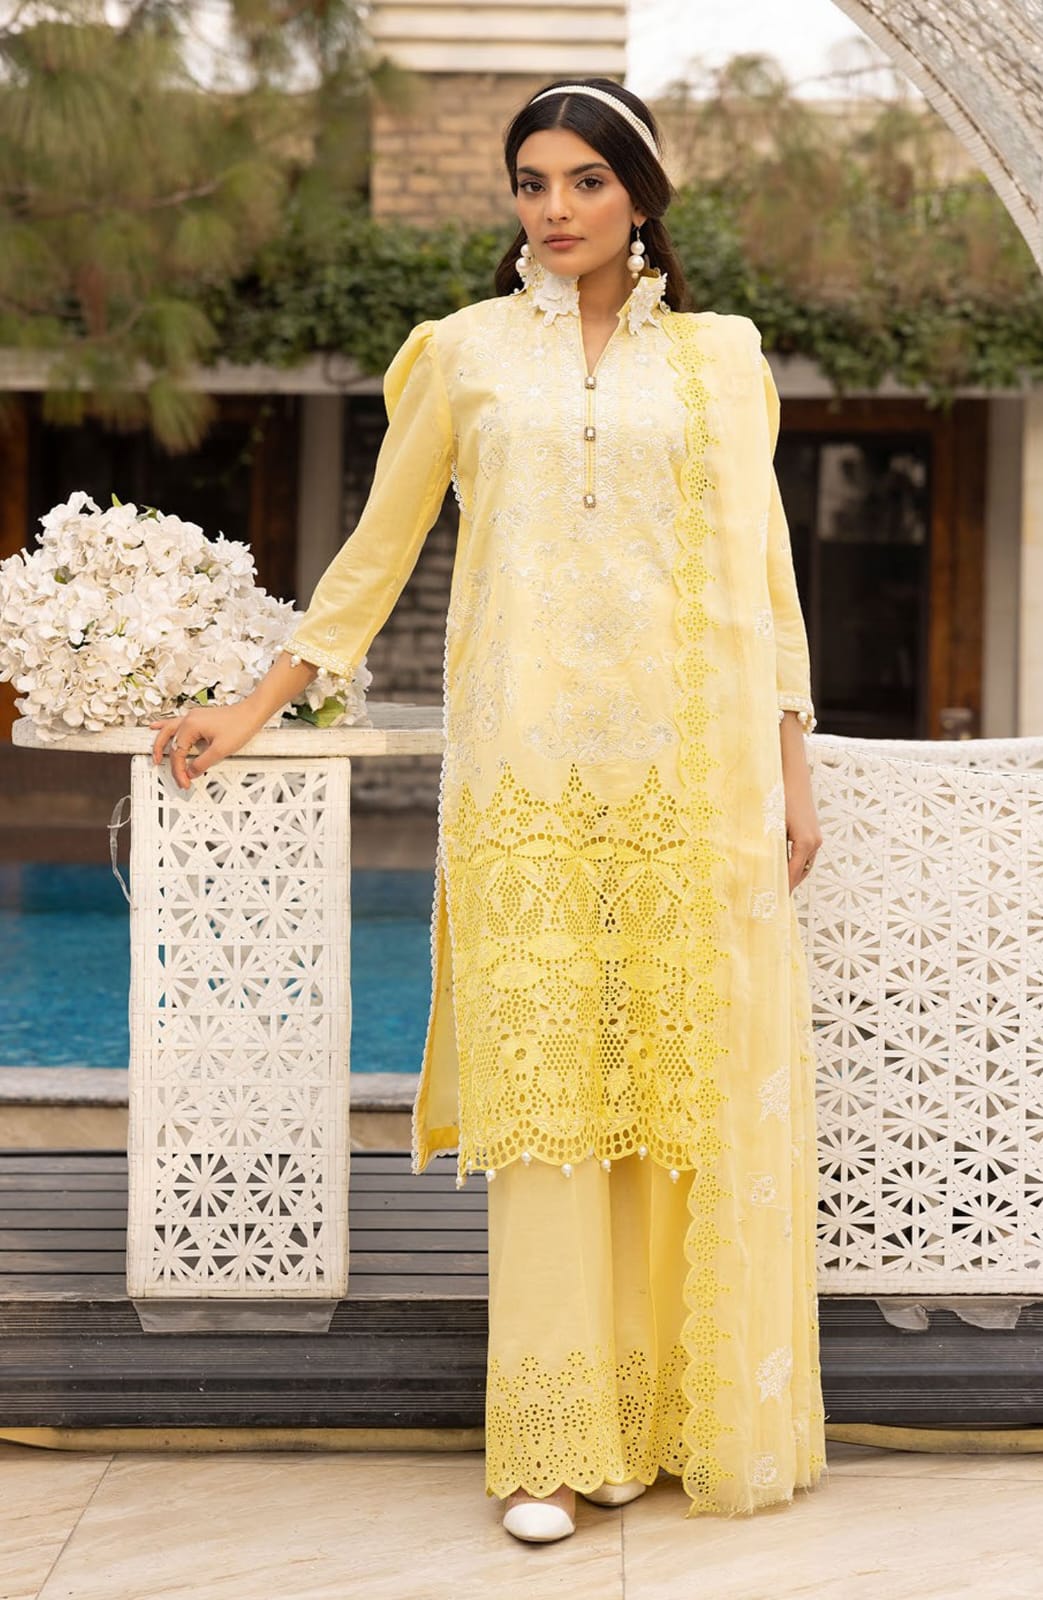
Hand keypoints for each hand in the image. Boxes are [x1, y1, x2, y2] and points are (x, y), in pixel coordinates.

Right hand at [149, 701, 263, 789]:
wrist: (252, 712)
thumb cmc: (240, 726)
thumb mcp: (220, 750)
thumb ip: (202, 763)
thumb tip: (191, 772)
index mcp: (190, 726)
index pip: (178, 753)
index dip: (179, 770)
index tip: (184, 781)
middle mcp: (189, 719)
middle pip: (168, 740)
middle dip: (166, 758)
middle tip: (164, 771)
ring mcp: (193, 717)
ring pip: (169, 730)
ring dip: (160, 742)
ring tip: (155, 754)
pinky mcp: (199, 717)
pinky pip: (176, 723)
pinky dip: (166, 727)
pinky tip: (158, 726)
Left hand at [779, 709, 821, 892]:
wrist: (793, 773)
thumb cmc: (779, 795)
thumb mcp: (770, 821)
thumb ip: (767, 844)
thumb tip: (757, 865)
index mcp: (804, 842)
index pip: (791, 874)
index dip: (781, 889)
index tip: (770, 902)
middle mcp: (814, 842)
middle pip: (799, 873)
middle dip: (786, 886)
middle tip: (770, 901)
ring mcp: (816, 837)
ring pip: (803, 865)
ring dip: (790, 876)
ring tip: (774, 889)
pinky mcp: (813, 832)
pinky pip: (804, 856)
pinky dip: (794, 865)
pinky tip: (781, 869)